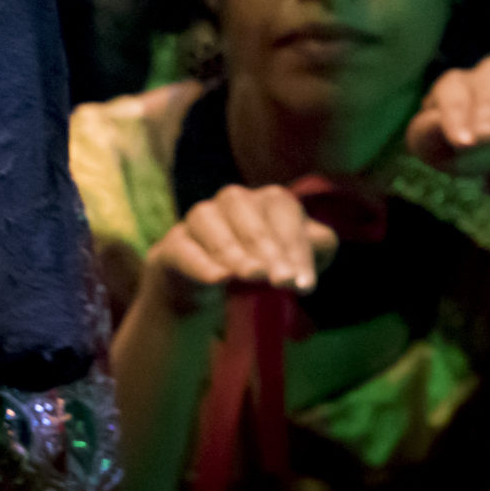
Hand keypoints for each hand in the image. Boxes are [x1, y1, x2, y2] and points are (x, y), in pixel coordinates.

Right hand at [142, 184, 338, 316]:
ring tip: (252, 278)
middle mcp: (232, 201)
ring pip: (212, 224)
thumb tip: (316, 248)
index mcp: (267, 201)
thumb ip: (310, 253)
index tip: (304, 285)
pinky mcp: (172, 244)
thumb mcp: (289, 263)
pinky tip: (218, 279)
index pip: (284, 214)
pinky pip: (184, 247)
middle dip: (269, 250)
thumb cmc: (258, 269)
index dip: (296, 249)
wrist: (204, 289)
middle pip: (249, 216)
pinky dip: (200, 263)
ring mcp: (199, 219)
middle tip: (282, 282)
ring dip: (235, 252)